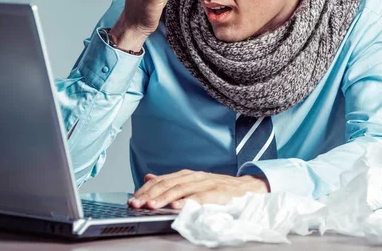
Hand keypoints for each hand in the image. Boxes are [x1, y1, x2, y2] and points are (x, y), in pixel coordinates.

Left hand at [128, 170, 269, 209]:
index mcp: (188, 175)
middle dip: (150, 194)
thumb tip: (149, 176)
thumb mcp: (193, 182)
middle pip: (169, 183)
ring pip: (182, 189)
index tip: (133, 199)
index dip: (146, 189)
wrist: (248, 188)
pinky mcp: (219, 192)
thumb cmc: (219, 188)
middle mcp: (195, 176)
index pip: (162, 180)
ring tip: (152, 206)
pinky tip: (177, 207)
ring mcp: (207, 183)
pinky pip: (201, 197)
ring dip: (165, 198)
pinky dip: (188, 201)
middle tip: (137, 204)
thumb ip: (172, 181)